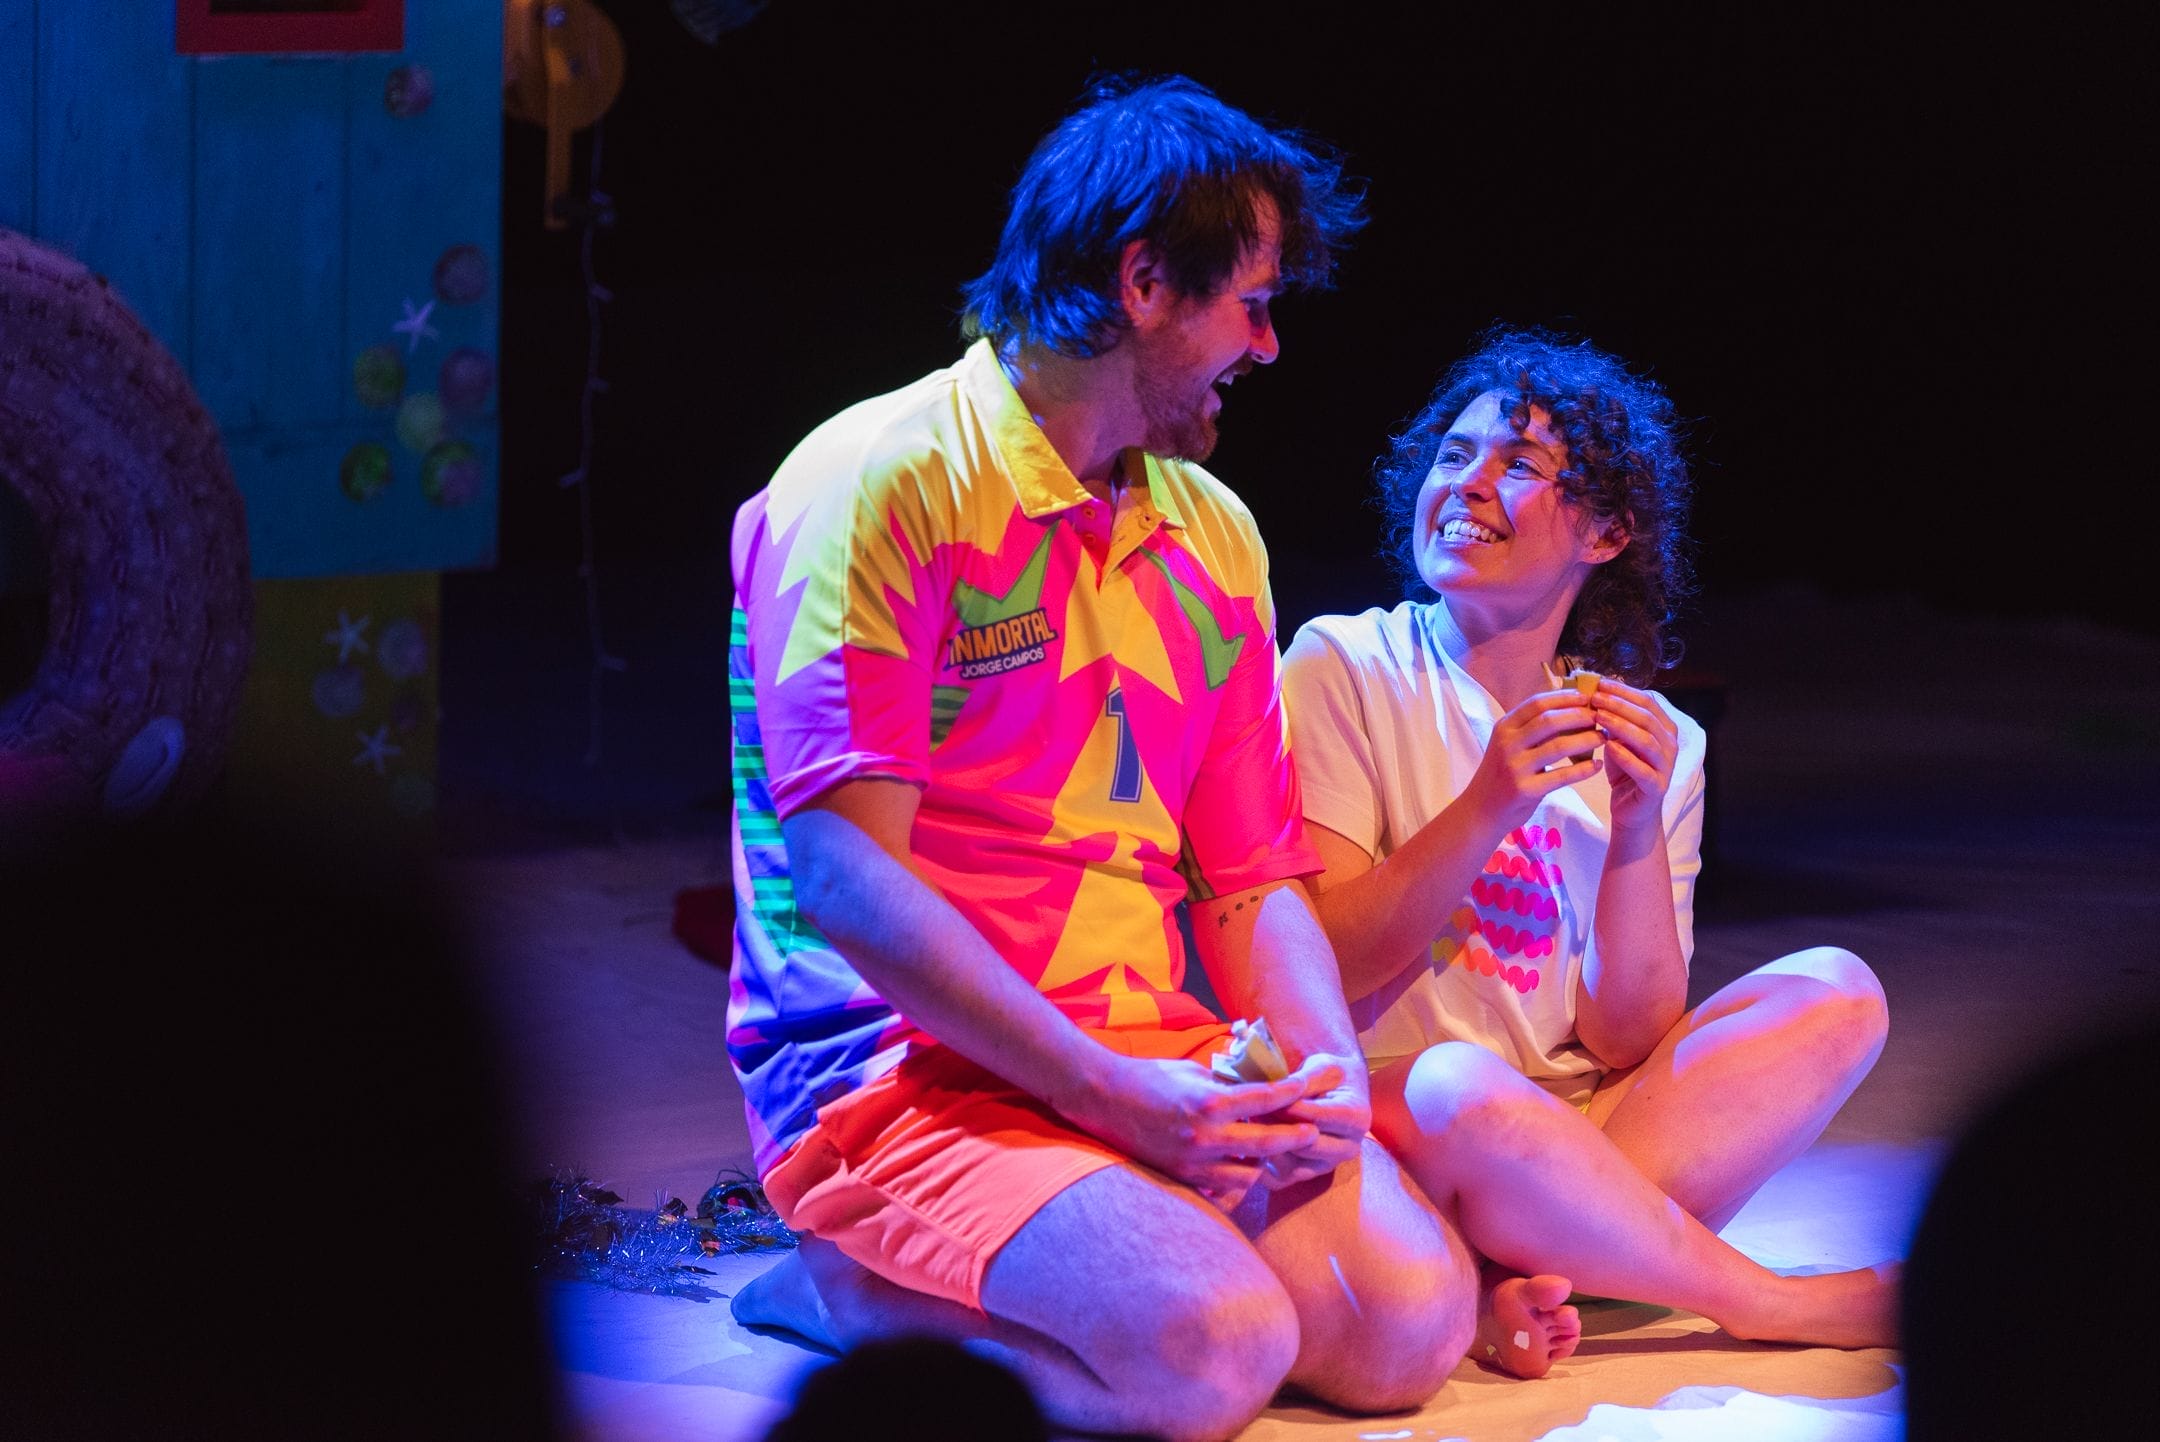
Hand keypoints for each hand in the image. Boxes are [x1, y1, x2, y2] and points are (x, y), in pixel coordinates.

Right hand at [1067, 1054, 1318, 1212]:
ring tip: (1272, 1155)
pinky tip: (1240, 1172)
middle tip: (1312, 1133)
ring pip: (1246, 1176)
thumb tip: (1254, 1088)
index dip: (1289, 1092)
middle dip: (1293, 1138)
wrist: (1103, 1097)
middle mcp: (1204, 1135)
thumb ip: (1223, 1085)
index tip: (1305, 1087)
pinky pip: (1219, 1190)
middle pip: (1265, 1144)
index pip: (1263, 1099)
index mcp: (1209, 1102)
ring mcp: (1192, 1161)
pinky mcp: (1179, 1177)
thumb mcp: (1191, 1071)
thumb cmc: (1148, 1076)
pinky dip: (1234, 1182)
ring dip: (1262, 1165)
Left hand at [1257, 1051, 1370, 1191]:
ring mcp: (1327, 1166)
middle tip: (1248, 1109)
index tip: (1262, 1095)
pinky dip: (1261, 1164)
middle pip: (1304, 1145)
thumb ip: (1303, 1080)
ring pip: (1290, 1165)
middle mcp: (1348, 1148)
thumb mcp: (1322, 1067)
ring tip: (1249, 1122)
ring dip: (1266, 1145)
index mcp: (1356, 1118)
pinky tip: (1251, 1141)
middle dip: (1274, 1127)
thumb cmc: (1329, 1076)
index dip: (1286, 1107)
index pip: (1315, 1117)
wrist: (1339, 1093)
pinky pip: (1280, 1179)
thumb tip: (1277, 1091)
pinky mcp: (1307, 1176)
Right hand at [1460, 689, 1602, 831]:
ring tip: (1603, 738)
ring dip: (1586, 739)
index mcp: (1504, 727)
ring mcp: (1514, 767)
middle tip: (1600, 718)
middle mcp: (1507, 743)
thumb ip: (1531, 729)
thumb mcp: (1509, 745)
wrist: (1480, 810)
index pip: (1537, 703)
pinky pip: (1561, 776)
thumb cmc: (1501, 774)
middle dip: (1580, 716)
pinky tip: (1596, 766)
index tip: (1588, 697)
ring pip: (1558, 746)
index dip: (1565, 697)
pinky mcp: (1524, 790)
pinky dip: (1582, 770)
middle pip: (1549, 720)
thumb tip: (1570, 709)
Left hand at [1587, 679, 1678, 833]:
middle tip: (1595, 697)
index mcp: (1664, 728)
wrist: (1631, 810)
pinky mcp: (1657, 787)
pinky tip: (1609, 747)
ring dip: (1621, 726)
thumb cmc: (1625, 770)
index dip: (1624, 691)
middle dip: (1619, 704)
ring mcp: (1666, 766)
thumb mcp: (1618, 739)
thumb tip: (1594, 691)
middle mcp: (1669, 745)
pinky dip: (1626, 757)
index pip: (1647, 701)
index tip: (1599, 682)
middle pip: (1647, 717)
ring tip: (1598, 716)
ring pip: (1647, 740)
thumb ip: (1613, 719)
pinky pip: (1644, 770)